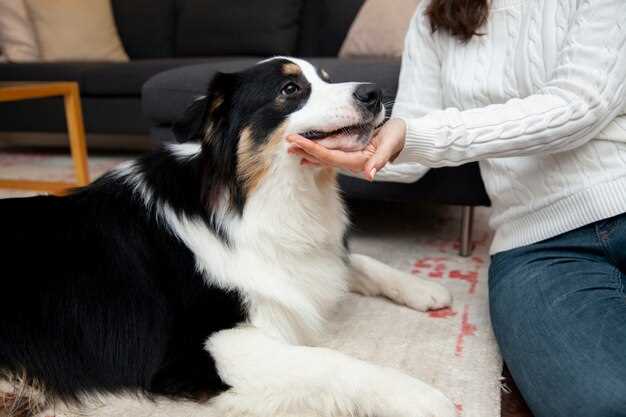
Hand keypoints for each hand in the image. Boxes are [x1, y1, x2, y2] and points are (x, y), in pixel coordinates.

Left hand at [286, 118, 406, 180]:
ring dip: (308, 151)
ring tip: (292, 146)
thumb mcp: (390, 144)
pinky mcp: (350, 152)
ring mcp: (349, 158)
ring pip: (324, 156)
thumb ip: (381, 159)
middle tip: (287, 143)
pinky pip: (330, 152)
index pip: (329, 155)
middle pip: (322, 157)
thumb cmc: (397, 137)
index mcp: (358, 160)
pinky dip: (317, 150)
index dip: (311, 149)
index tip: (296, 141)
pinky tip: (307, 149)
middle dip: (304, 150)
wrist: (404, 138)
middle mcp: (351, 161)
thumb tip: (370, 174)